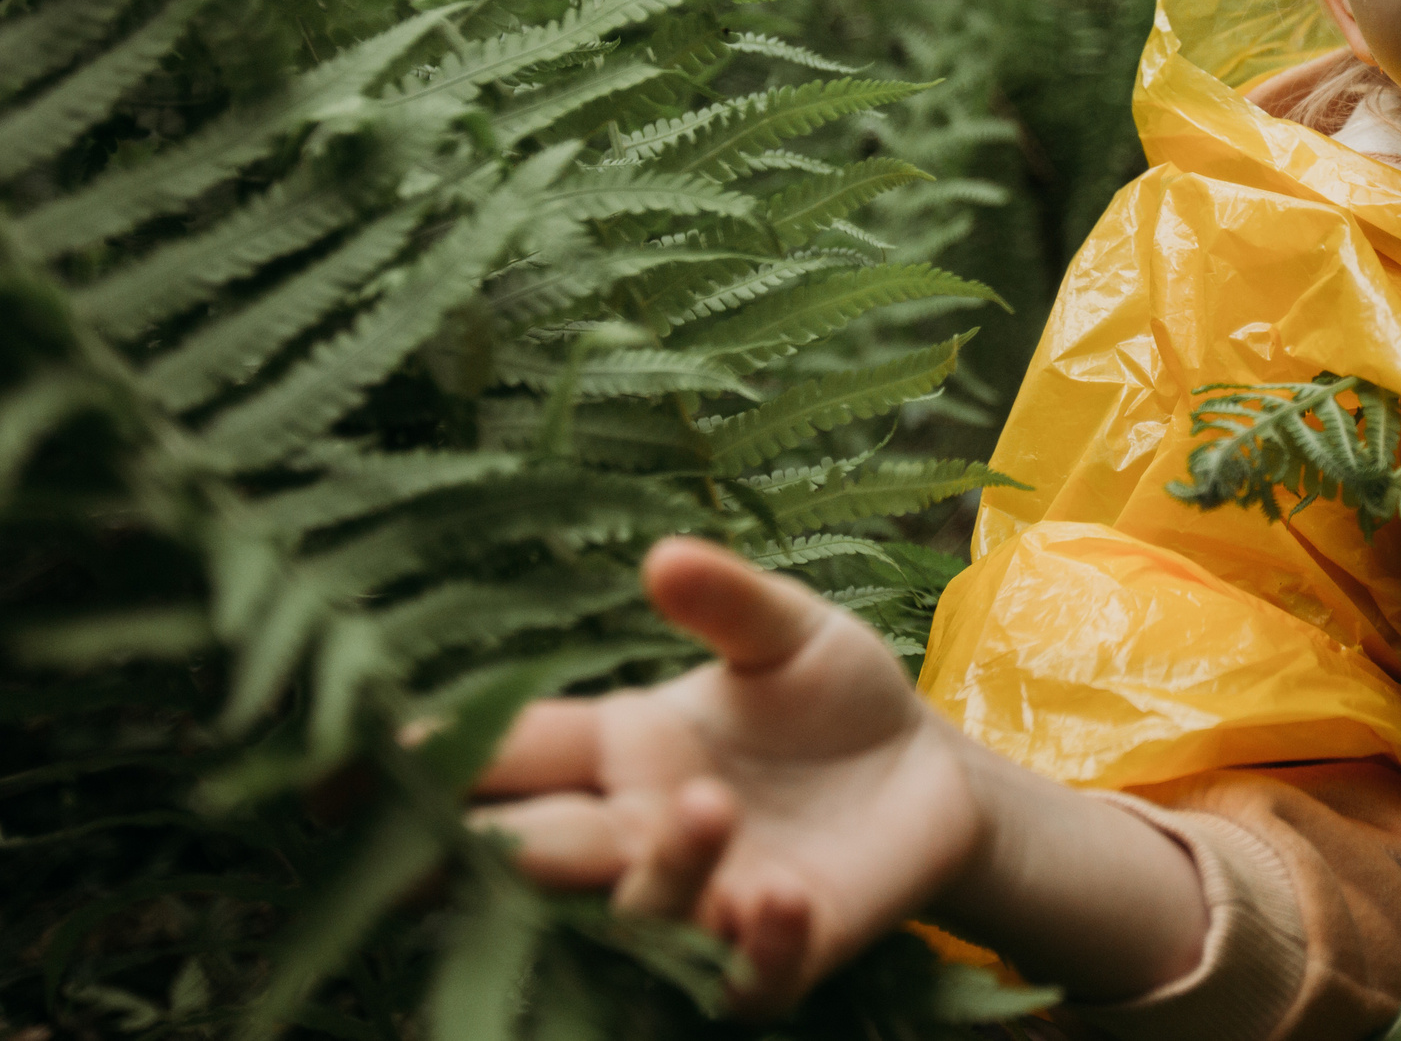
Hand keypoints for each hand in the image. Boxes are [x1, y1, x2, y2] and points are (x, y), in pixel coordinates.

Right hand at [471, 536, 984, 1013]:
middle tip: (474, 843)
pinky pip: (748, 974)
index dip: (429, 761)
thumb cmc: (837, 698)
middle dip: (500, 852)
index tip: (336, 775)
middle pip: (543, 849)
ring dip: (659, 872)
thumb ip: (728, 601)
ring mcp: (702, 898)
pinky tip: (776, 899)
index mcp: (618, 749)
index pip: (504, 755)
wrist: (933, 773)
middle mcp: (637, 833)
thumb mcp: (789, 633)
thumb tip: (662, 556)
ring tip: (709, 806)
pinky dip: (755, 947)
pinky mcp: (778, 949)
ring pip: (635, 914)